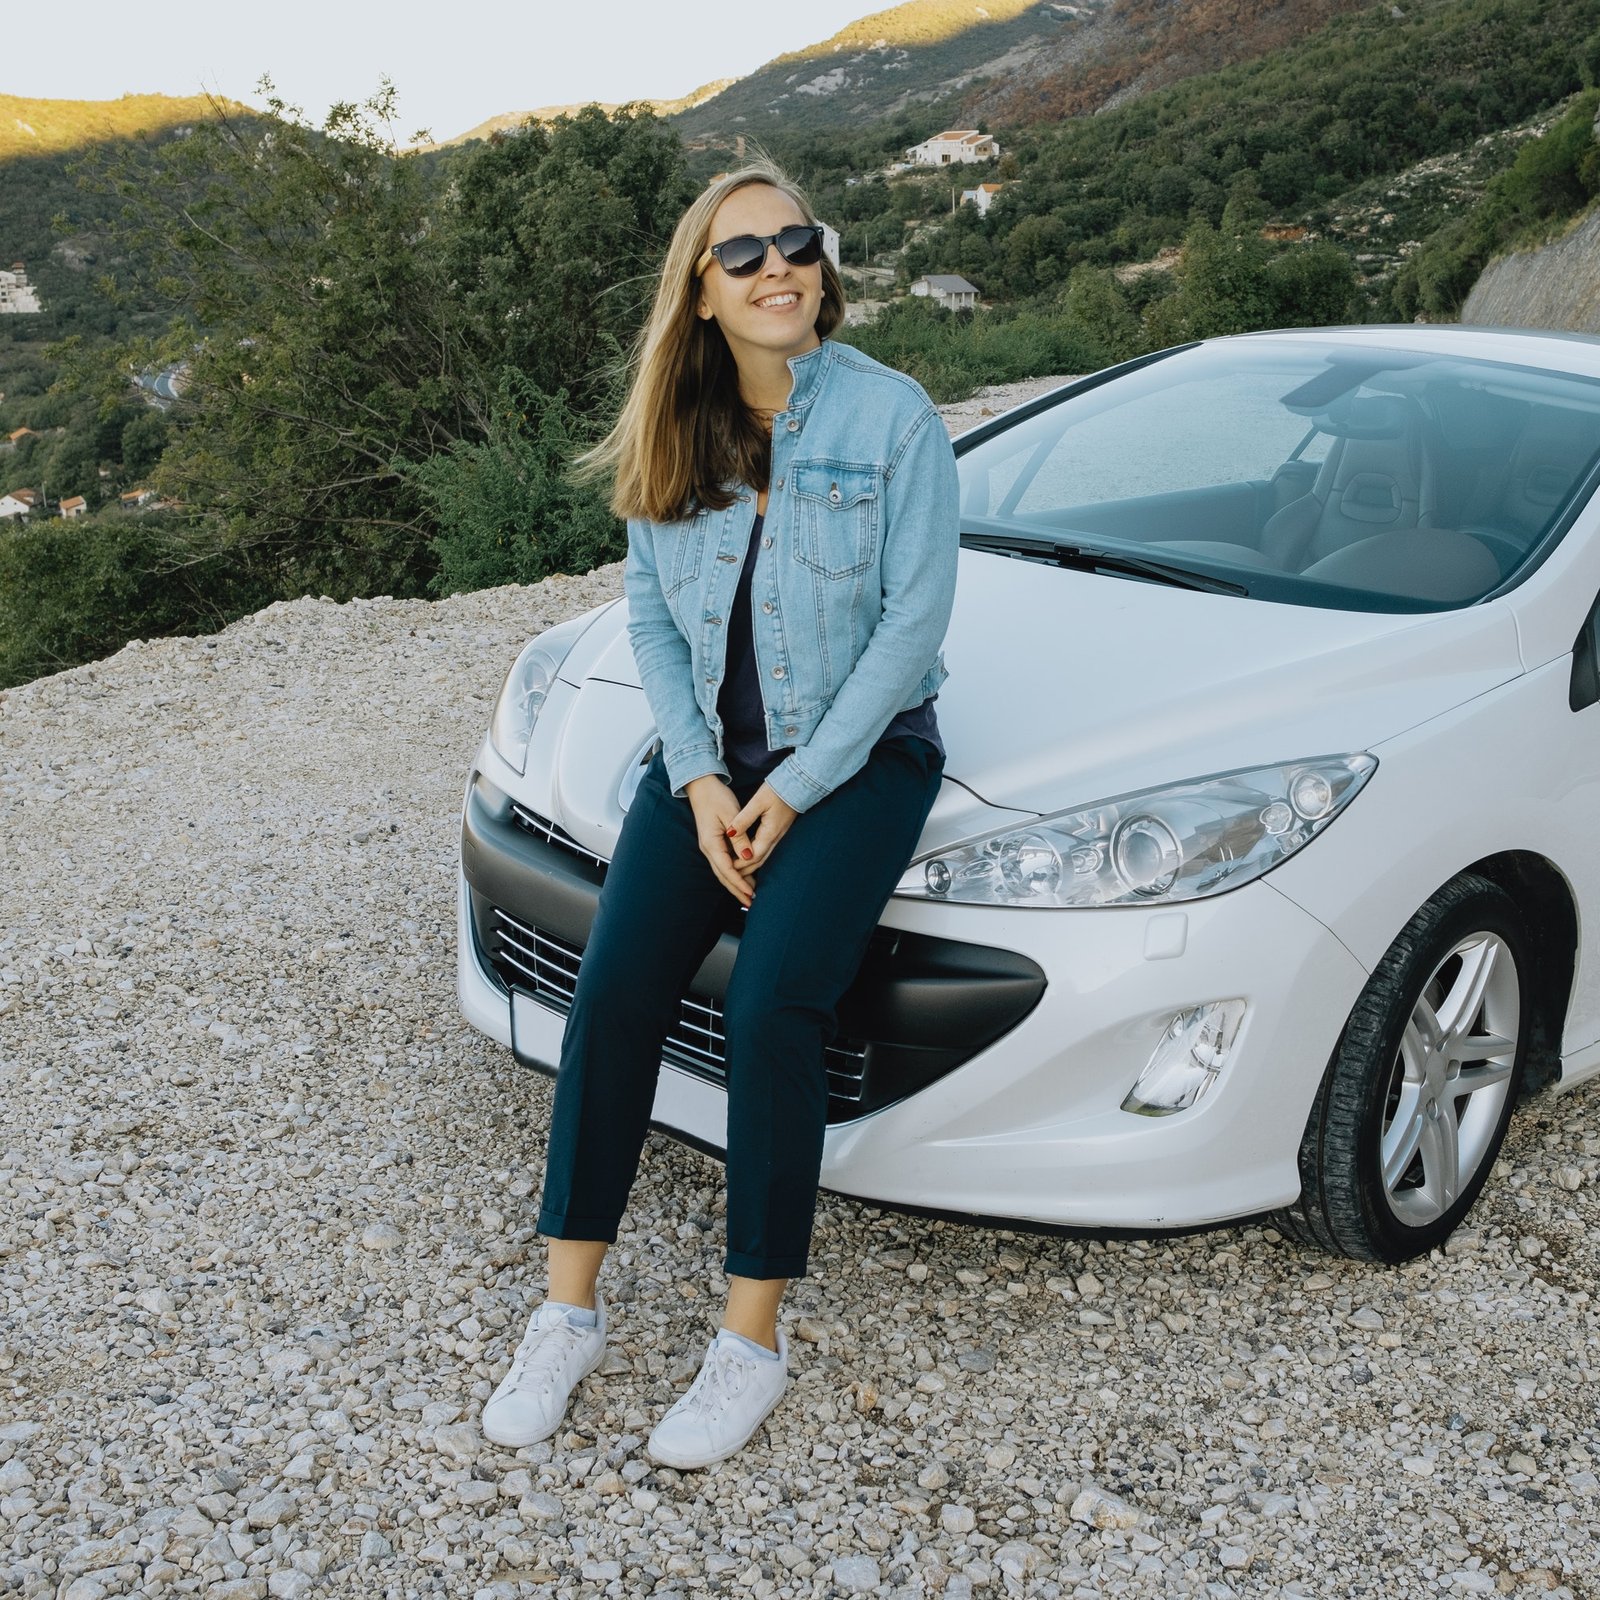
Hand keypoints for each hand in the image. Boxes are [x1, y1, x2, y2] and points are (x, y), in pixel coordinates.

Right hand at [685, 775, 755, 907]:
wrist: (701, 786)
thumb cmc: (716, 797)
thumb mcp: (731, 814)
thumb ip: (740, 837)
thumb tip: (749, 856)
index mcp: (711, 843)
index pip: (726, 869)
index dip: (739, 882)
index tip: (751, 893)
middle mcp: (708, 848)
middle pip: (723, 875)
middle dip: (736, 890)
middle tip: (751, 903)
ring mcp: (709, 846)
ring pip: (722, 871)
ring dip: (735, 884)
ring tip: (749, 895)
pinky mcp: (712, 842)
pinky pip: (723, 863)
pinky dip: (733, 873)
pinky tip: (742, 877)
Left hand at [728, 783, 796, 878]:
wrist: (799, 784)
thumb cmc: (777, 790)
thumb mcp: (758, 802)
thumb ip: (743, 819)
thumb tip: (730, 834)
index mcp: (770, 833)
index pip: (752, 856)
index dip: (739, 864)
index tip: (726, 868)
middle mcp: (776, 838)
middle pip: (758, 861)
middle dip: (744, 871)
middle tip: (730, 877)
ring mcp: (779, 835)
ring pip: (763, 856)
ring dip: (750, 866)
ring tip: (736, 872)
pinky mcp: (778, 831)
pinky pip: (766, 849)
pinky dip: (755, 856)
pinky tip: (747, 855)